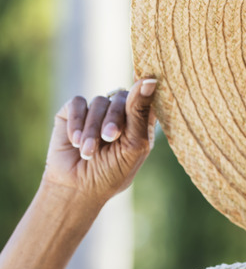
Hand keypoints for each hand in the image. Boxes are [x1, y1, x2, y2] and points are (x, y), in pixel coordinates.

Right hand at [42, 78, 157, 204]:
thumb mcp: (134, 144)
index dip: (145, 93)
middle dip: (114, 119)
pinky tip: (75, 141)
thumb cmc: (112, 172)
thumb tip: (150, 79)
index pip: (147, 98)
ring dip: (92, 128)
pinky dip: (76, 122)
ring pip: (98, 101)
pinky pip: (77, 103)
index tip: (146, 86)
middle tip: (109, 137)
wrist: (77, 188)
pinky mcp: (73, 112)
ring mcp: (97, 111)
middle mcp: (120, 113)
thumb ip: (140, 112)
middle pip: (122, 98)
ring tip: (88, 152)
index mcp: (141, 121)